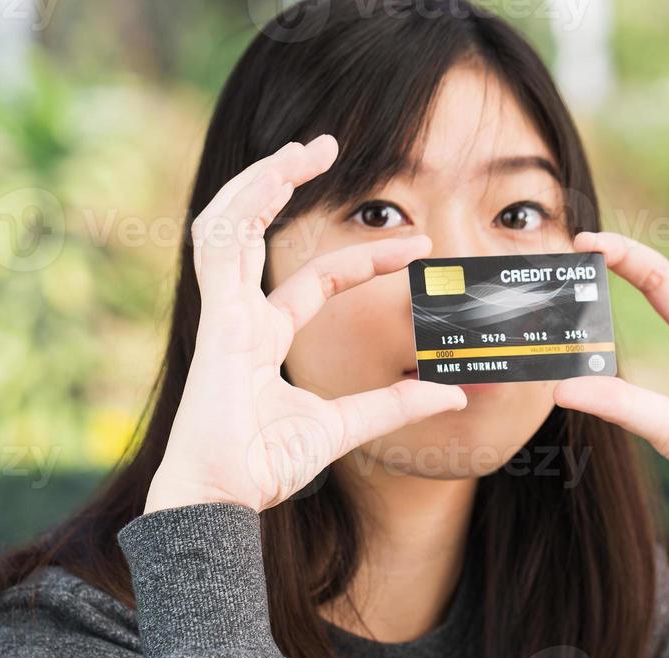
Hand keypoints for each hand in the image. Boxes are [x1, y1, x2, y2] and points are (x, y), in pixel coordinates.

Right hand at [145, 135, 466, 513]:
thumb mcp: (344, 426)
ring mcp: (222, 314)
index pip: (318, 279)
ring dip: (261, 180)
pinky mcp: (213, 319)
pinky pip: (220, 247)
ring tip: (302, 148)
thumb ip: (395, 405)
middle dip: (285, 185)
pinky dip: (242, 206)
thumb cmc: (264, 468)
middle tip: (327, 146)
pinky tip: (272, 175)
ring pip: (230, 224)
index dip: (366, 258)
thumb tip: (455, 392)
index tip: (420, 247)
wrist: (221, 500)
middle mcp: (240, 317)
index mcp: (264, 337)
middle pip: (257, 232)